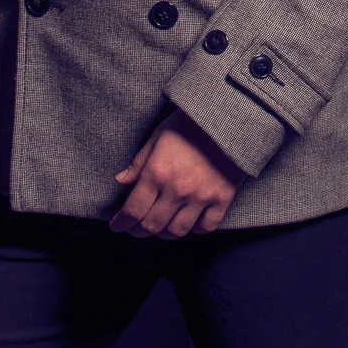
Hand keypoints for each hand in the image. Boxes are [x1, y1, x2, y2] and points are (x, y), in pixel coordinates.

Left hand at [110, 108, 246, 238]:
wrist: (229, 115)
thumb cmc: (191, 123)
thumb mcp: (159, 136)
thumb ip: (139, 162)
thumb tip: (121, 181)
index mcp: (158, 172)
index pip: (133, 211)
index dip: (121, 223)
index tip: (117, 225)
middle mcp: (178, 189)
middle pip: (152, 226)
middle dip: (138, 231)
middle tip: (135, 227)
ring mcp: (202, 196)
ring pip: (177, 231)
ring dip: (164, 233)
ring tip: (161, 226)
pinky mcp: (223, 198)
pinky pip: (206, 227)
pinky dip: (196, 229)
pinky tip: (190, 221)